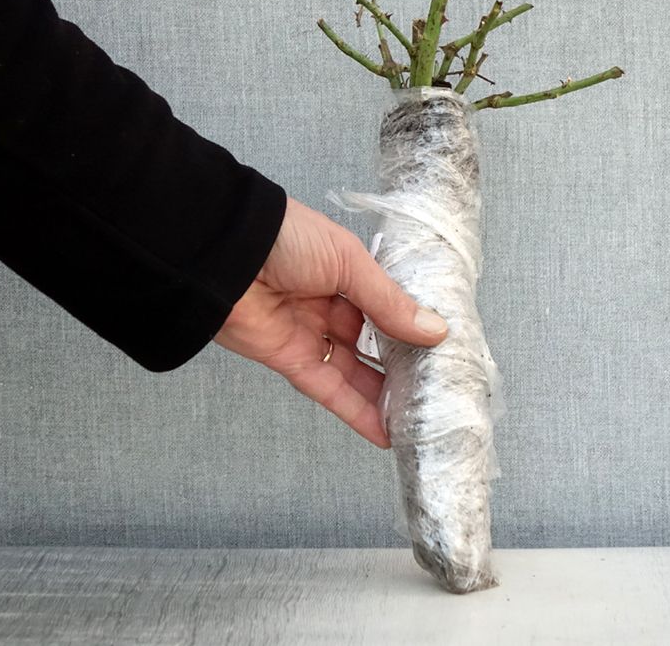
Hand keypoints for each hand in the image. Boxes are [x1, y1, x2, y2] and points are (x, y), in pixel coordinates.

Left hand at [214, 196, 448, 447]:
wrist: (226, 250)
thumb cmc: (288, 238)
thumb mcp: (350, 262)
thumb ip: (390, 302)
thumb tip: (436, 331)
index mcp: (347, 273)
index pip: (387, 307)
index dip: (412, 328)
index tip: (444, 350)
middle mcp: (330, 304)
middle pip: (372, 343)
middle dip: (401, 366)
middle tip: (435, 390)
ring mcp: (309, 333)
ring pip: (353, 371)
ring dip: (382, 396)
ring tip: (417, 418)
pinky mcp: (288, 359)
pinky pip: (327, 389)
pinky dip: (355, 411)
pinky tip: (384, 431)